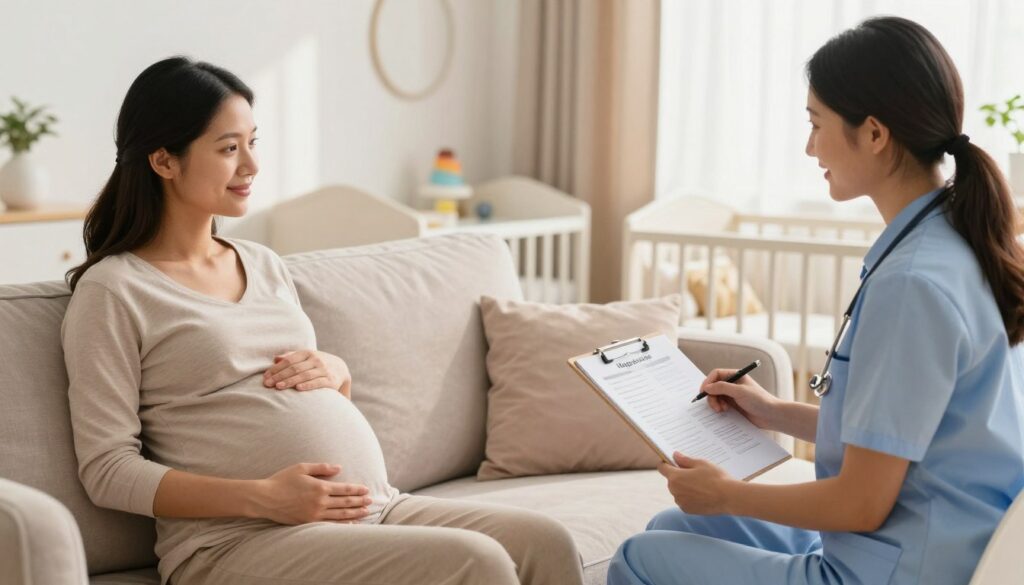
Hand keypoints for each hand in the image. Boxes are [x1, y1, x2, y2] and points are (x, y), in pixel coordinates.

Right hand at [252, 463, 370, 524]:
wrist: (265, 498)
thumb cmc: (282, 480)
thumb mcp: (302, 468)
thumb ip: (322, 468)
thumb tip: (339, 467)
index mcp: (319, 487)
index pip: (344, 489)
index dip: (357, 490)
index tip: (366, 490)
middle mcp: (319, 502)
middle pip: (345, 503)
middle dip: (359, 502)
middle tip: (370, 501)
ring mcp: (314, 514)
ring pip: (340, 515)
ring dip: (354, 513)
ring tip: (366, 512)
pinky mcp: (308, 523)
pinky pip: (329, 525)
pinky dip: (342, 524)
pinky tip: (350, 524)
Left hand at [264, 350, 351, 396]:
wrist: (341, 369)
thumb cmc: (317, 364)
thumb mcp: (306, 357)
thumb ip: (291, 357)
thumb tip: (275, 359)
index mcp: (307, 353)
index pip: (289, 360)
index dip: (276, 369)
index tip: (266, 377)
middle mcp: (316, 360)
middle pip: (295, 368)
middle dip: (279, 376)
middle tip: (267, 384)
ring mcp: (324, 370)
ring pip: (304, 375)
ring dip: (290, 381)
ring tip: (278, 387)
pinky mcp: (331, 380)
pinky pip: (318, 383)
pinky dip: (307, 385)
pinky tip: (298, 389)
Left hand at [657, 452, 734, 515]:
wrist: (729, 497)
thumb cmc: (716, 478)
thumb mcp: (701, 463)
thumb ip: (685, 460)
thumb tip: (675, 456)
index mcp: (675, 477)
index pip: (662, 468)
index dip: (666, 463)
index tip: (672, 461)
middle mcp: (674, 491)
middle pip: (671, 480)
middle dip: (678, 475)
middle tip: (694, 472)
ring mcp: (680, 502)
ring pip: (678, 491)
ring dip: (684, 487)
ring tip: (701, 484)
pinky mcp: (687, 510)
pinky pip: (684, 500)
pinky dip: (689, 497)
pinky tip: (702, 494)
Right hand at [699, 368, 780, 429]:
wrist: (771, 416)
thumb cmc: (759, 400)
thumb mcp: (739, 391)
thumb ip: (722, 388)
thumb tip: (707, 387)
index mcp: (735, 376)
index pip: (716, 374)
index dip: (708, 382)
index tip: (703, 392)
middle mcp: (732, 384)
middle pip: (713, 386)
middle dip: (711, 396)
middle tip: (714, 406)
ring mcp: (732, 395)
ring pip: (715, 397)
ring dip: (715, 403)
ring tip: (721, 410)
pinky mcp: (733, 406)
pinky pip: (720, 405)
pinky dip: (719, 408)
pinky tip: (724, 412)